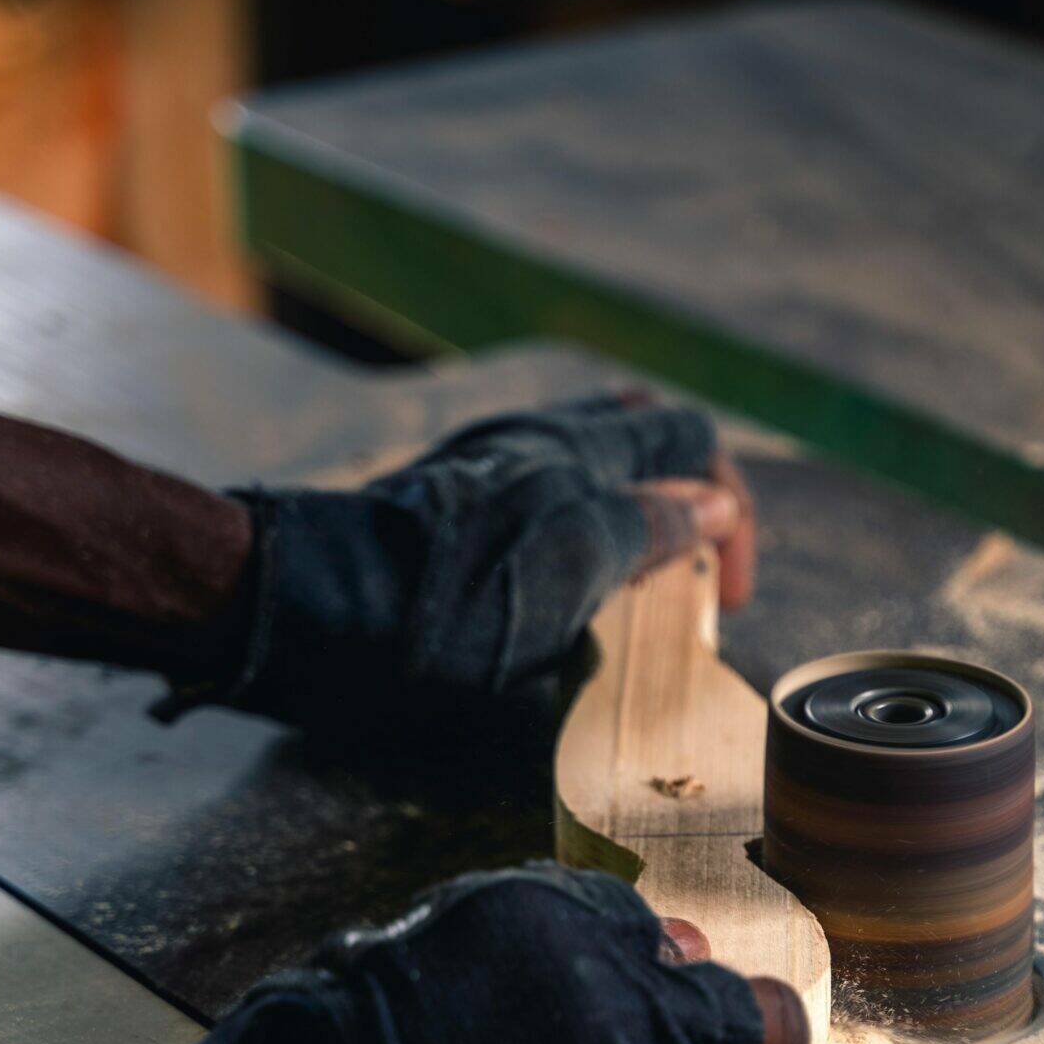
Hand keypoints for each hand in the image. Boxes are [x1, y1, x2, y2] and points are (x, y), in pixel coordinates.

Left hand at [160, 393, 754, 735]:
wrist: (314, 608)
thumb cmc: (448, 604)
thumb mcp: (570, 569)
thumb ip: (646, 529)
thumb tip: (712, 504)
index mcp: (580, 453)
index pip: (693, 444)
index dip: (730, 517)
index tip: (725, 595)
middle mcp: (540, 439)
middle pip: (647, 434)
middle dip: (690, 494)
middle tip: (690, 569)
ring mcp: (494, 460)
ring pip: (595, 454)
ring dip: (636, 500)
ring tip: (637, 568)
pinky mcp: (456, 492)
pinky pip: (546, 481)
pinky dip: (582, 511)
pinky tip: (563, 563)